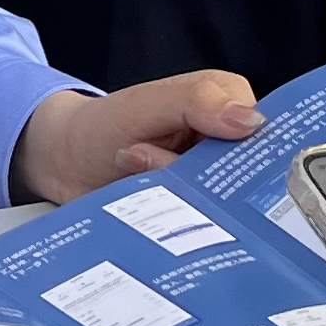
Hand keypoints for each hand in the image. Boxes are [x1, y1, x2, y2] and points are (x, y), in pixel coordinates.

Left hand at [12, 72, 261, 201]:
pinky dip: (179, 220)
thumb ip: (198, 102)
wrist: (62, 163)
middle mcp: (224, 141)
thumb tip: (251, 122)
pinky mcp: (191, 211)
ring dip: (181, 194)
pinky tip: (148, 203)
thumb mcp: (149, 103)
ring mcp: (208, 180)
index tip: (207, 155)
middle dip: (203, 176)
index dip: (244, 147)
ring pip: (224, 203)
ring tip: (135, 167)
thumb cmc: (104, 123)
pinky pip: (203, 225)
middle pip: (245, 172)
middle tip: (145, 156)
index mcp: (225, 100)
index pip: (263, 129)